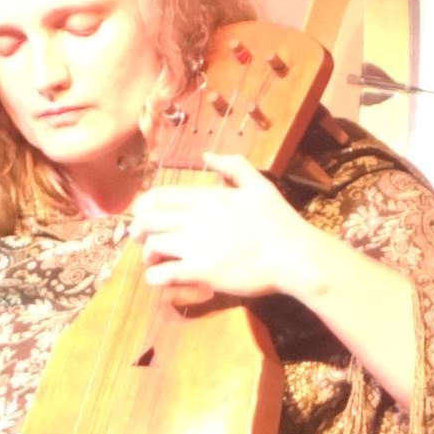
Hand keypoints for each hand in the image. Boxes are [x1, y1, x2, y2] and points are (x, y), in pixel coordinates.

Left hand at [130, 156, 321, 302]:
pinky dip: (157, 277)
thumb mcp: (260, 185)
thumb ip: (233, 166)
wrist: (295, 256)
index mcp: (208, 197)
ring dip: (148, 255)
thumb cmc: (280, 222)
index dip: (144, 207)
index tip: (144, 216)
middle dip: (138, 230)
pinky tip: (165, 278)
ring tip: (157, 260)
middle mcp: (197, 218)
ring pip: (152, 246)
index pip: (158, 196)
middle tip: (142, 239)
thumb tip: (207, 155)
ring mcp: (197, 245)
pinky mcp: (201, 271)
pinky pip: (163, 274)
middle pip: (147, 220)